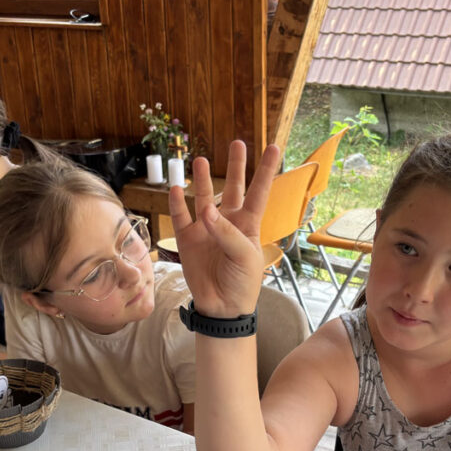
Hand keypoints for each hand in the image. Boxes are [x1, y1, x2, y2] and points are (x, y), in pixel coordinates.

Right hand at [170, 140, 281, 317]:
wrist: (221, 308)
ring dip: (202, 180)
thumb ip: (227, 233)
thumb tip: (207, 211)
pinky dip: (177, 203)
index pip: (259, 192)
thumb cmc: (242, 283)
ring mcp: (206, 230)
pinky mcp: (188, 240)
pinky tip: (176, 189)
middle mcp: (227, 223)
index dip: (265, 171)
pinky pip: (181, 217)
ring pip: (204, 197)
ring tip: (200, 160)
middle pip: (232, 188)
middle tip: (238, 143)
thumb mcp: (244, 257)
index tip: (274, 147)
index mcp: (248, 225)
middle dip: (236, 166)